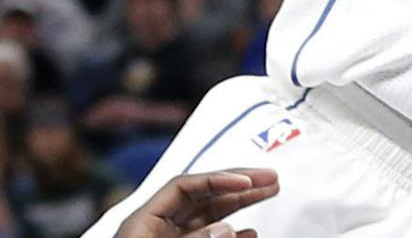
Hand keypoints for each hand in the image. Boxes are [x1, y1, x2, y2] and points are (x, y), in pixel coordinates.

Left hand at [116, 168, 278, 237]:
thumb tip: (226, 229)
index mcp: (142, 225)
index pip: (183, 187)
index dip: (217, 179)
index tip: (246, 180)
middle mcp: (156, 232)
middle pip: (201, 198)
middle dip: (237, 187)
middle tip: (269, 179)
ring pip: (209, 218)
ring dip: (240, 206)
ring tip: (269, 193)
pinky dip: (232, 237)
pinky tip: (249, 234)